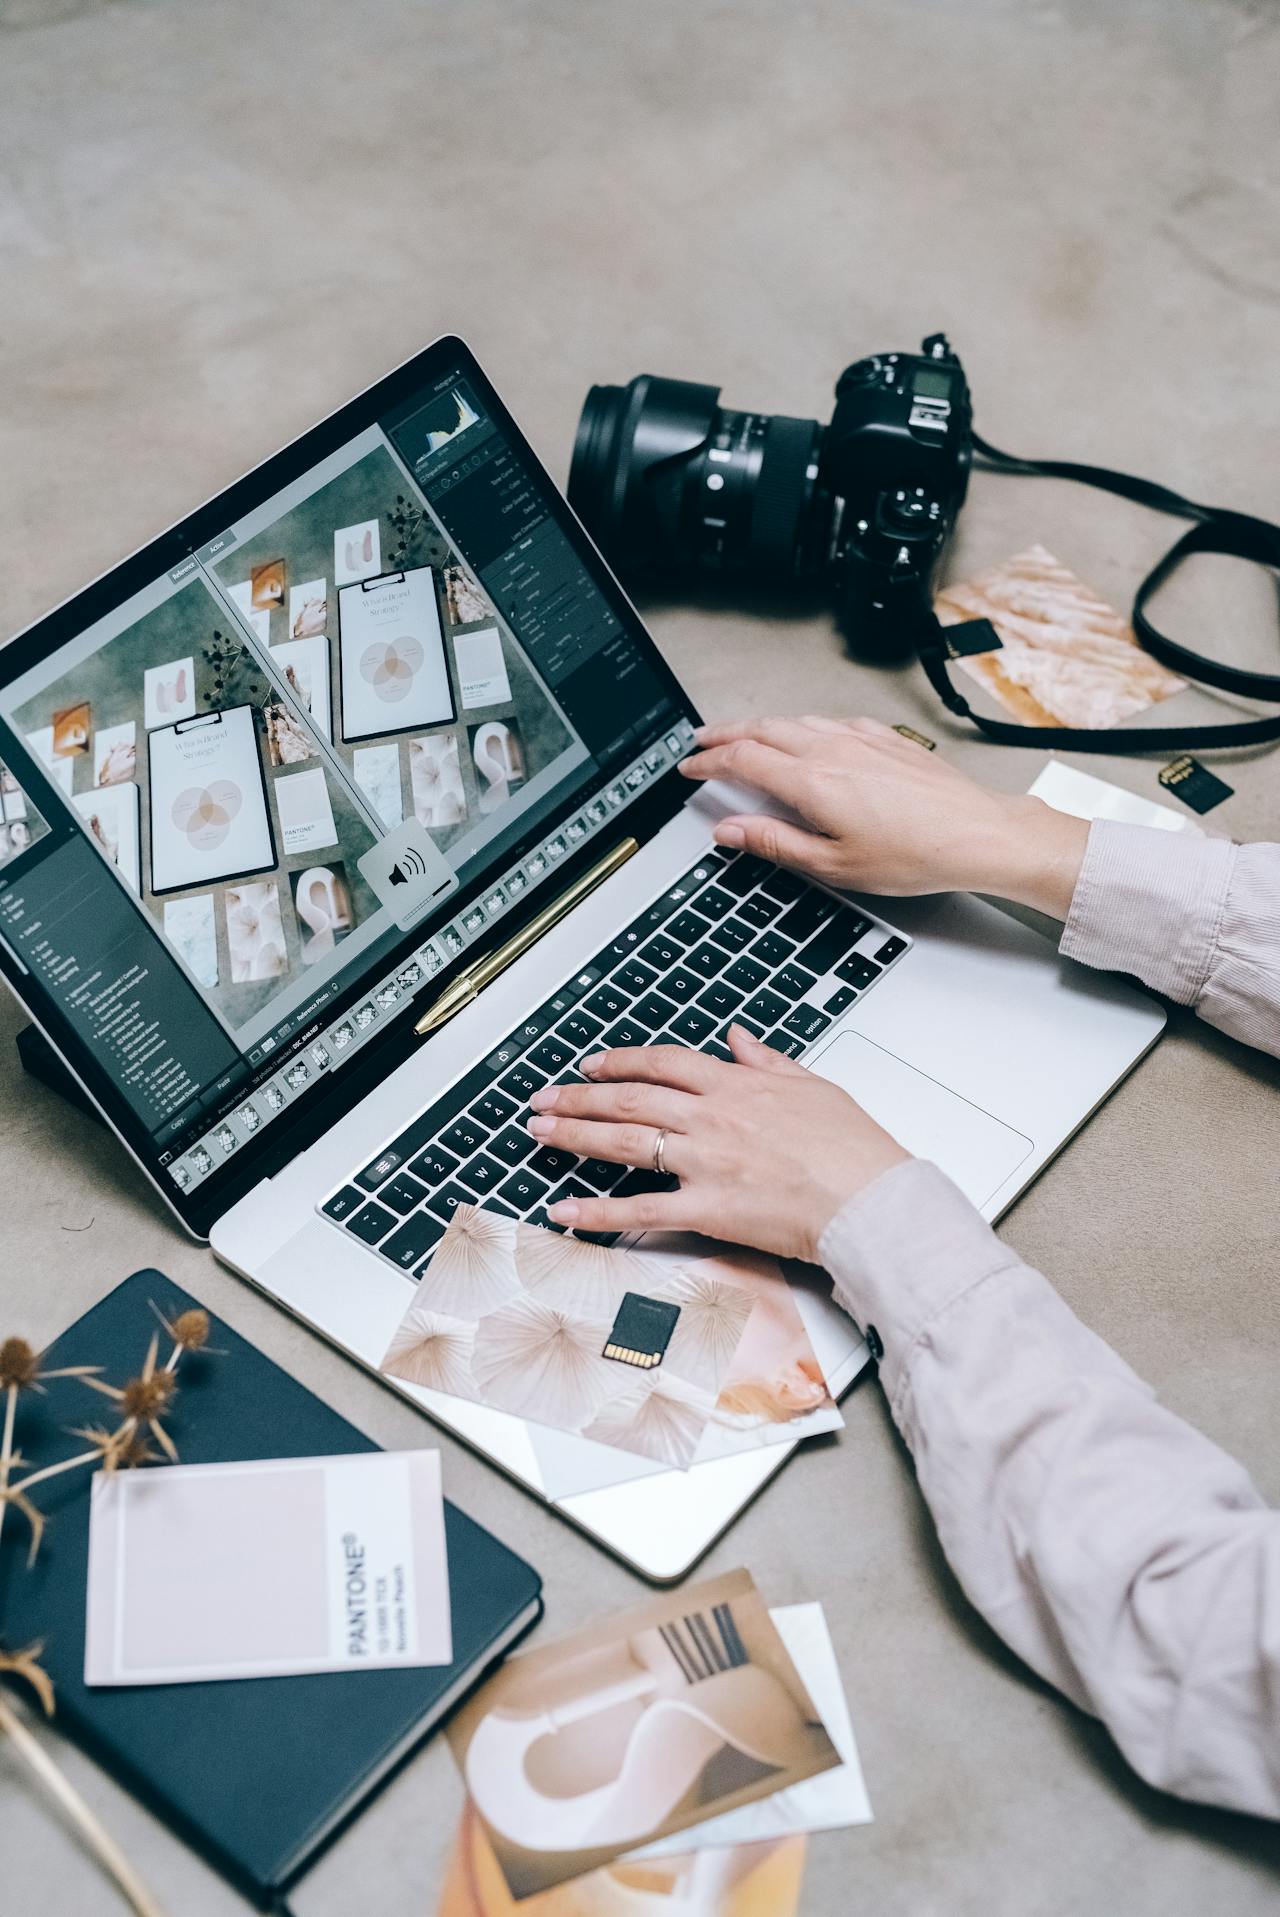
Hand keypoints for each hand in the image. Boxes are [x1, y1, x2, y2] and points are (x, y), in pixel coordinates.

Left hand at [533, 1026, 908, 1259]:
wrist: (870, 1198)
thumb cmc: (853, 1148)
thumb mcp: (813, 1086)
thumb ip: (768, 1060)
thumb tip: (739, 1037)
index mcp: (736, 1085)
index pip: (662, 1064)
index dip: (619, 1062)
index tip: (591, 1066)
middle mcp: (711, 1118)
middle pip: (628, 1100)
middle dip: (578, 1098)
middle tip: (543, 1100)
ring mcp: (705, 1163)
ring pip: (624, 1143)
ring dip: (574, 1136)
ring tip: (538, 1135)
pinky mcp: (707, 1209)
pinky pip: (640, 1209)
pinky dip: (597, 1211)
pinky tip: (564, 1210)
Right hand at [680, 714, 1088, 918]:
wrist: (978, 834)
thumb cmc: (917, 854)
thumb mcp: (833, 865)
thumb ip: (775, 843)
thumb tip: (731, 831)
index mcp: (812, 782)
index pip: (742, 760)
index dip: (708, 763)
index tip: (690, 769)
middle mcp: (833, 751)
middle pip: (762, 730)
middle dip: (725, 734)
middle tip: (702, 743)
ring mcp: (861, 739)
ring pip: (796, 721)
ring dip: (761, 726)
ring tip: (744, 736)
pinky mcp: (886, 739)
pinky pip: (831, 721)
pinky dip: (804, 725)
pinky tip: (808, 735)